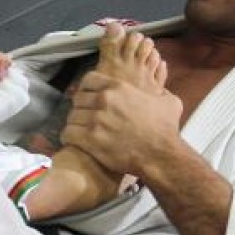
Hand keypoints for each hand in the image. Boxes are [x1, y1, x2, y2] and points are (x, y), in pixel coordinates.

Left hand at [61, 70, 183, 176]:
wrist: (161, 155)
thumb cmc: (165, 130)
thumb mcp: (167, 101)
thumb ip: (159, 88)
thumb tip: (161, 80)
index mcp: (118, 87)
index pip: (88, 80)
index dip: (87, 89)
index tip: (88, 98)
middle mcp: (104, 100)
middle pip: (77, 99)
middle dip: (81, 109)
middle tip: (85, 118)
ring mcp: (95, 120)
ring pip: (71, 117)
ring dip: (75, 124)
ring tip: (80, 131)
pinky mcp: (89, 139)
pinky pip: (67, 133)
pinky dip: (69, 138)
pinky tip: (75, 141)